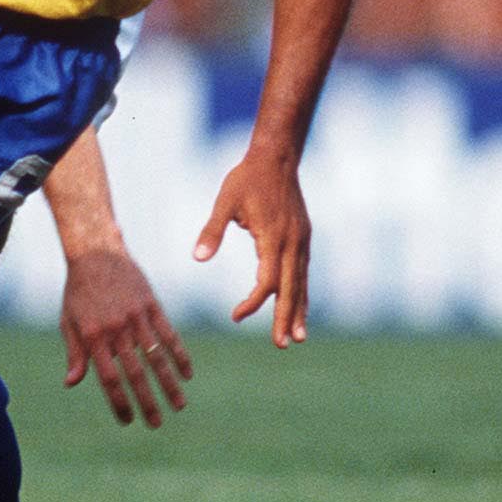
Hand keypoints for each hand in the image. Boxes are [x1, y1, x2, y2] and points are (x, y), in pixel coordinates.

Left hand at [60, 247, 191, 426]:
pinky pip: (169, 335)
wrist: (96, 252)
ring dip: (169, 385)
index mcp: (94, 338)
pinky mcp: (152, 306)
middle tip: (156, 424)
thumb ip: (75, 353)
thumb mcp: (69, 322)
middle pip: (135, 374)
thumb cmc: (78, 290)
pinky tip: (187, 374)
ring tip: (179, 406)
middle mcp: (117, 330)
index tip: (128, 421)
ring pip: (156, 358)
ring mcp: (136, 318)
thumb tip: (72, 383)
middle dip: (147, 402)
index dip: (119, 402)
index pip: (109, 379)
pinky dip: (179, 355)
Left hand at [194, 144, 311, 347]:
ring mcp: (302, 240)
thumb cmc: (247, 179)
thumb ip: (212, 230)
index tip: (235, 316)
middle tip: (282, 344)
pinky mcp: (304, 237)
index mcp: (273, 237)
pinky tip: (300, 308)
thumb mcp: (225, 201)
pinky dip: (302, 292)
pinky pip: (304, 272)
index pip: (267, 281)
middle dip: (285, 318)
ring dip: (299, 310)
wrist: (277, 156)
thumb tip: (198, 258)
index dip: (253, 302)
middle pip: (290, 288)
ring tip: (297, 337)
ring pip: (301, 282)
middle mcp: (292, 242)